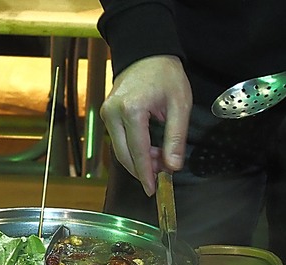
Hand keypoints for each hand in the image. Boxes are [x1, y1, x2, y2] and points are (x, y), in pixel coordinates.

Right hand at [100, 55, 191, 195]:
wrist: (147, 54)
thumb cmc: (165, 75)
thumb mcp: (179, 105)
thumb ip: (176, 138)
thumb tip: (173, 166)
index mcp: (131, 109)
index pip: (137, 151)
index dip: (146, 173)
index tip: (152, 189)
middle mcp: (113, 113)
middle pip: (124, 155)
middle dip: (142, 170)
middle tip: (160, 177)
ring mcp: (106, 114)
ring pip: (119, 151)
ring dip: (137, 161)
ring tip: (158, 162)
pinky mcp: (106, 116)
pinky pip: (118, 141)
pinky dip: (132, 150)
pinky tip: (148, 152)